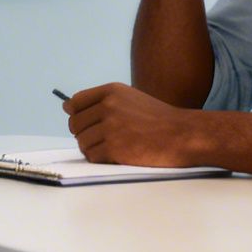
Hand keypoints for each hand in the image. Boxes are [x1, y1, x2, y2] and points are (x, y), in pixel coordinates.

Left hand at [63, 83, 204, 166]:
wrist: (183, 135)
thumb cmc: (158, 119)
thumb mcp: (130, 98)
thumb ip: (103, 101)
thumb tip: (68, 107)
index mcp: (111, 91)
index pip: (75, 103)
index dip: (75, 115)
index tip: (82, 122)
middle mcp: (108, 106)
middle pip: (75, 124)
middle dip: (83, 134)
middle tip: (101, 140)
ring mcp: (111, 127)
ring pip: (82, 142)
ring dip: (93, 148)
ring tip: (112, 148)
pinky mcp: (114, 148)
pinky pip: (92, 156)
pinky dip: (101, 159)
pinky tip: (116, 156)